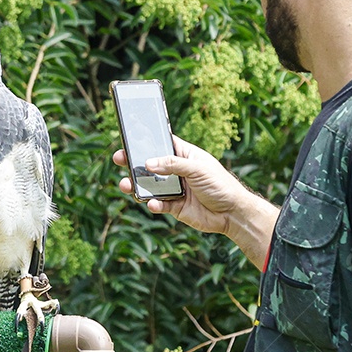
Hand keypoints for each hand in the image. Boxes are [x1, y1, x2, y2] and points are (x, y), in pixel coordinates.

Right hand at [113, 136, 277, 268]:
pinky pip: (158, 205)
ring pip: (150, 186)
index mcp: (184, 155)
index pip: (162, 144)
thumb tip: (149, 163)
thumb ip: (173, 164)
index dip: (146, 141)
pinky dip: (153, 204)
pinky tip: (152, 204)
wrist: (232, 213)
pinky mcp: (175, 207)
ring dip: (137, 186)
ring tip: (126, 185)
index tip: (129, 137)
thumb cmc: (220, 184)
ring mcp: (175, 189)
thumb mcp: (198, 168)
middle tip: (119, 159)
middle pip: (150, 165)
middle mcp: (177, 171)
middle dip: (134, 163)